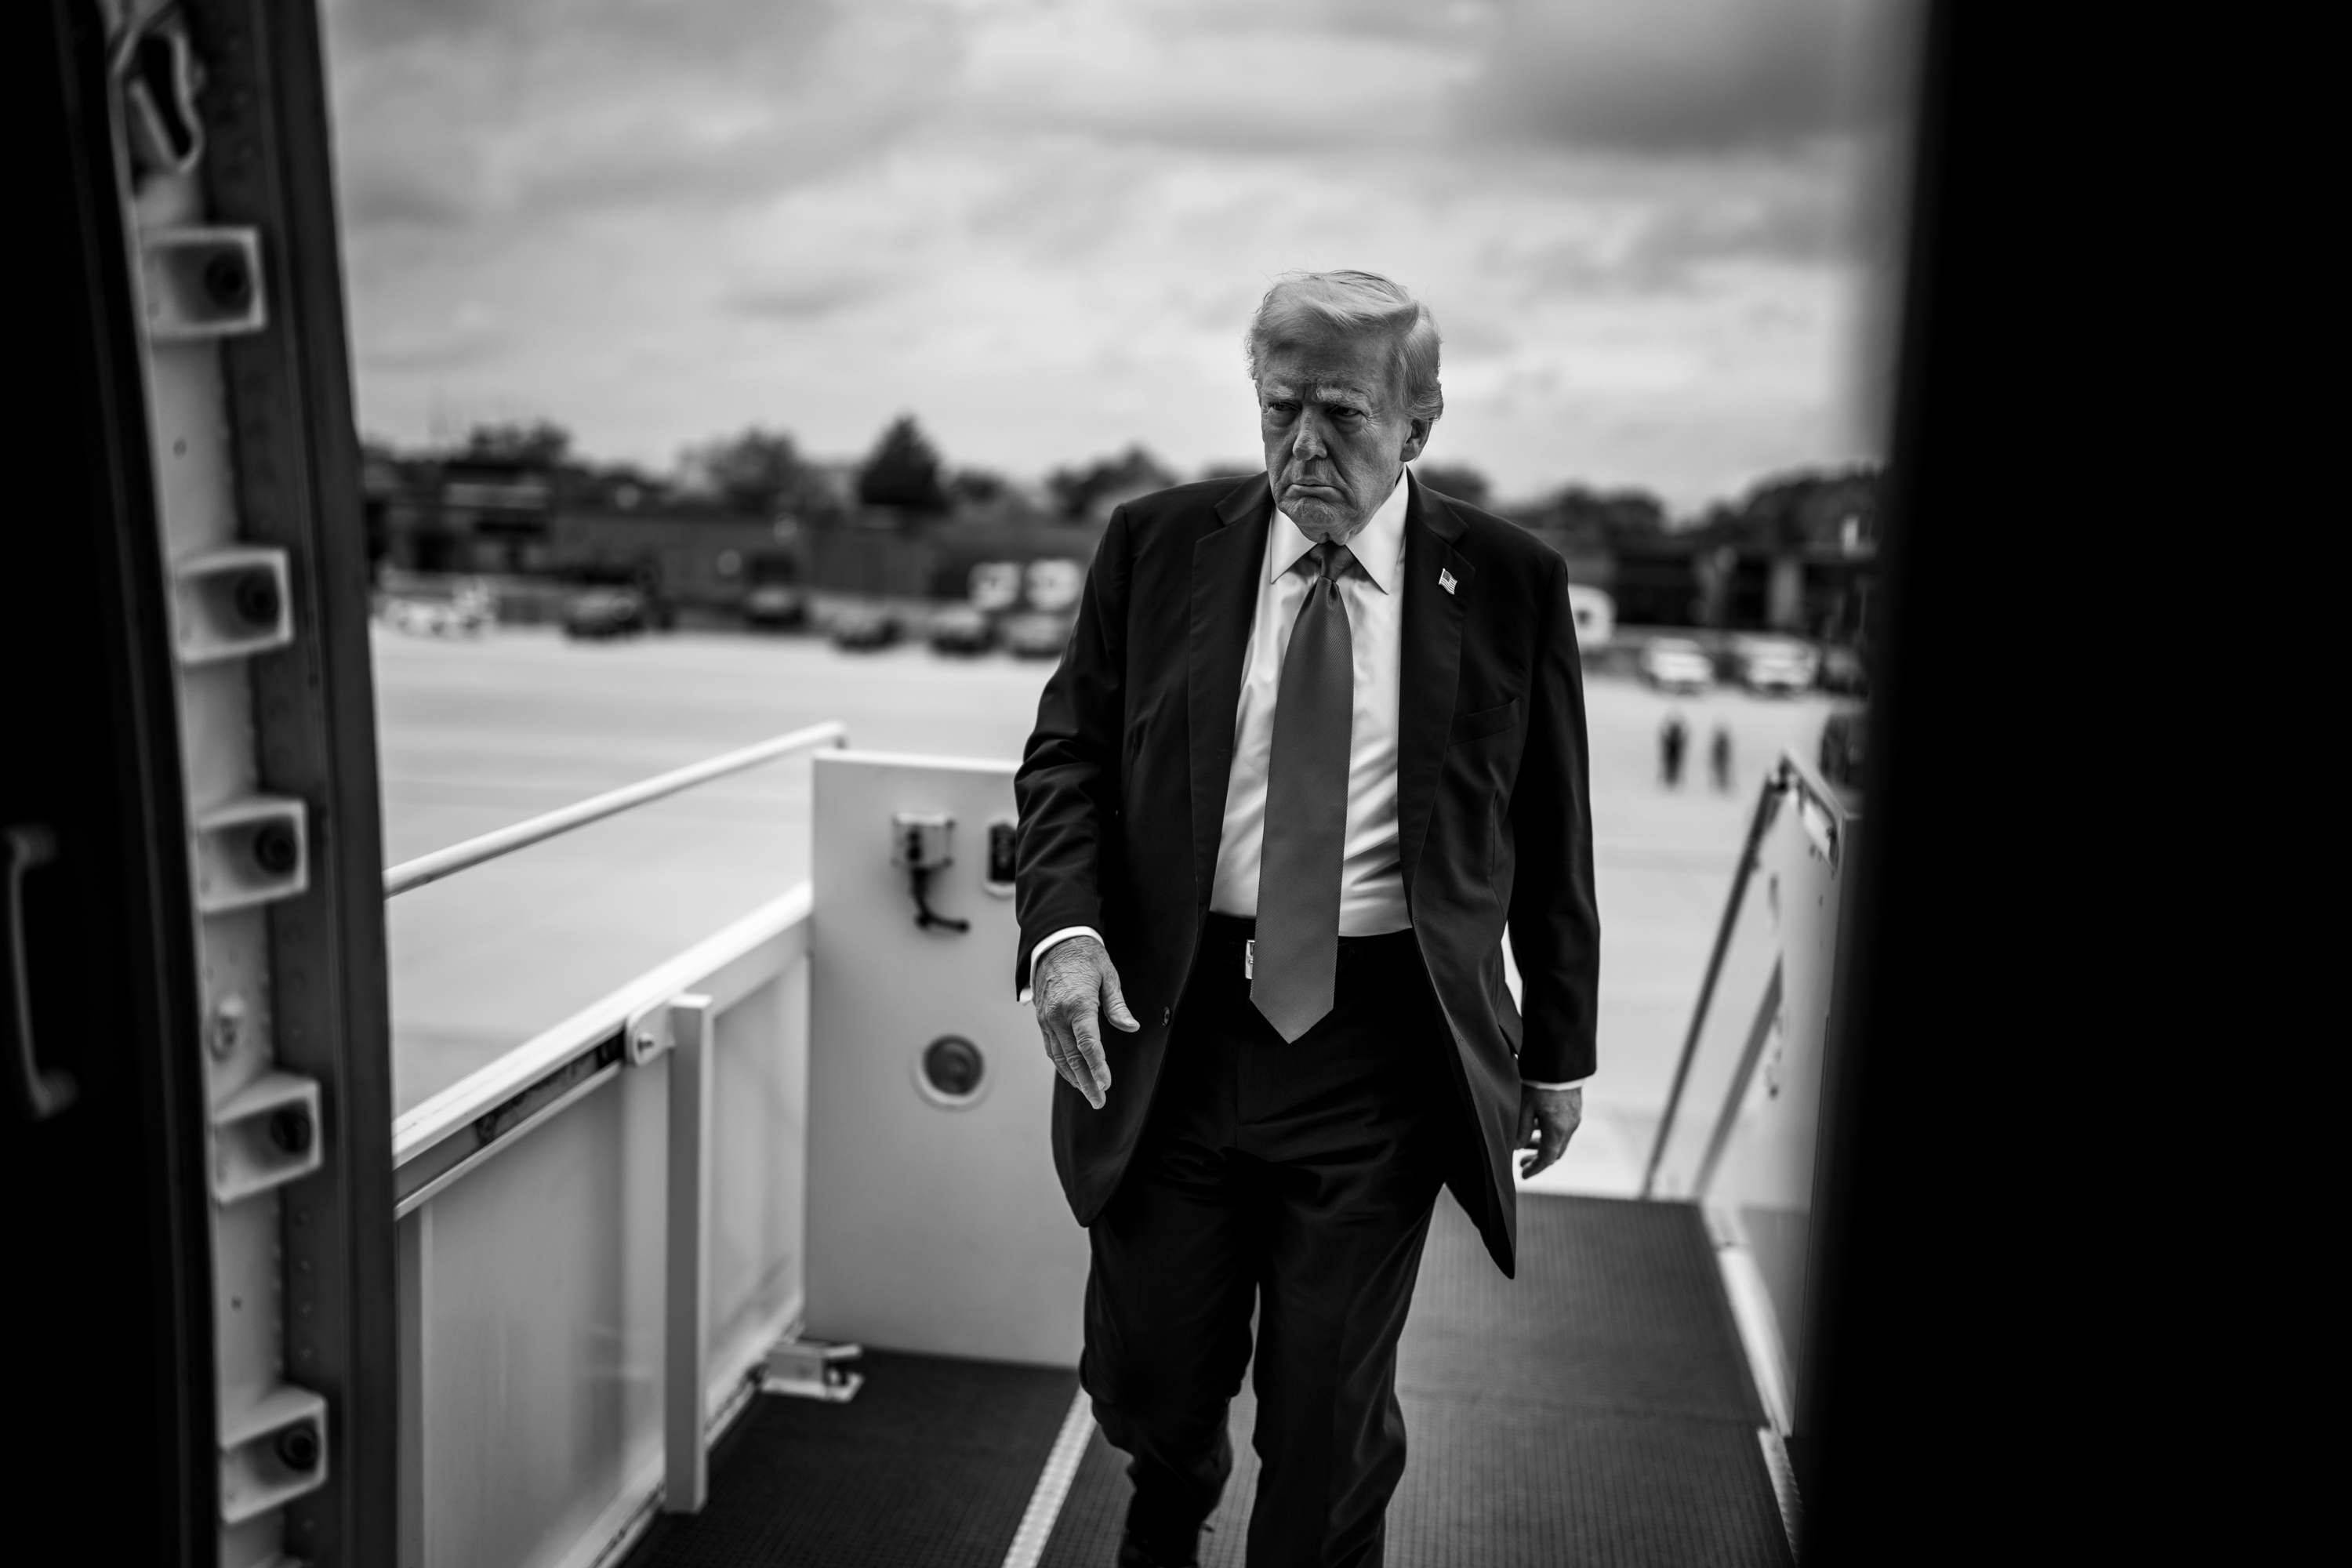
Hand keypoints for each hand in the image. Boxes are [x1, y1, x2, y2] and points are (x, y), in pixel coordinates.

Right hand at [1032, 935, 1137, 1109]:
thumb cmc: (1086, 956)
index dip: (1098, 1067)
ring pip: (1058, 1056)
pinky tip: (1072, 1073)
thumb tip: (1131, 1027)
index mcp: (1078, 1004)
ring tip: (1088, 1093)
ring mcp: (1046, 1018)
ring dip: (1073, 1077)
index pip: (1088, 1044)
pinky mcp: (1041, 1018)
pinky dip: (1061, 1064)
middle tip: (1099, 1101)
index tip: (1106, 1084)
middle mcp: (1058, 1014)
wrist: (1055, 940)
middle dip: (1086, 1082)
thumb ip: (1118, 1006)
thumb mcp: (1108, 976)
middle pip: (1072, 1057)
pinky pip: (1050, 1046)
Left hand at [1515, 1084, 1582, 1179]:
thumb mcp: (1524, 1106)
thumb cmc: (1540, 1082)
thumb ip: (1522, 1130)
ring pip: (1560, 1139)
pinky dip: (1550, 1133)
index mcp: (1558, 1129)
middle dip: (1538, 1159)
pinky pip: (1563, 1128)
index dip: (1535, 1168)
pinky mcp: (1574, 1107)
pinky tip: (1536, 1127)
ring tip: (1525, 1144)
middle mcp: (1570, 1125)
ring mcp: (1575, 1116)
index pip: (1548, 1158)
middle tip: (1522, 1162)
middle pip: (1556, 1151)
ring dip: (1543, 1145)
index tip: (1523, 1175)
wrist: (1560, 1061)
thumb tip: (1517, 1148)